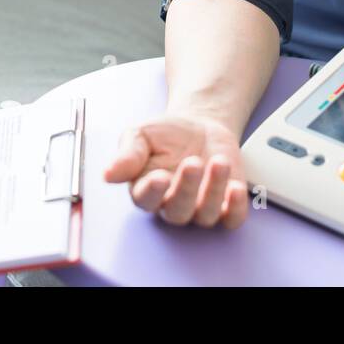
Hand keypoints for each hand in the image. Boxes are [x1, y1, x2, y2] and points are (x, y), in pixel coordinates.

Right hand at [104, 112, 248, 227]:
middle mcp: (172, 204)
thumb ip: (127, 154)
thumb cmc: (166, 133)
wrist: (200, 124)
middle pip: (177, 212)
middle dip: (186, 189)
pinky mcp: (226, 205)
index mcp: (146, 189)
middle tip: (193, 163)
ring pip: (205, 215)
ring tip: (218, 162)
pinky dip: (236, 208)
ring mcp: (200, 207)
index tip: (160, 176)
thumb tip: (107, 174)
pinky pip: (232, 218)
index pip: (146, 200)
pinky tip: (236, 187)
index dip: (153, 192)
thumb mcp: (141, 134)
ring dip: (213, 191)